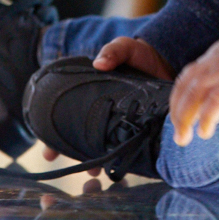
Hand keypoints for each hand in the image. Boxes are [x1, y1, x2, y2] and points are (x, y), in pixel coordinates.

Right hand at [40, 39, 173, 166]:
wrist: (169, 62)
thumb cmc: (141, 55)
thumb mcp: (125, 48)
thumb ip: (113, 52)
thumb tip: (98, 64)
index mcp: (92, 93)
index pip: (67, 113)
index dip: (54, 132)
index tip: (48, 149)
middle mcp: (102, 110)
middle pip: (79, 135)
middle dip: (68, 151)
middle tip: (60, 161)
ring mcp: (119, 122)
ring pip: (101, 147)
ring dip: (94, 161)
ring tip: (92, 171)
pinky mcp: (138, 129)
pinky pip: (125, 148)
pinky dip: (120, 160)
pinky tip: (118, 168)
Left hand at [170, 32, 218, 146]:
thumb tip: (216, 101)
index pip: (188, 75)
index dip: (179, 97)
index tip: (178, 116)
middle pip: (187, 84)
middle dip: (178, 111)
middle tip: (178, 135)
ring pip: (195, 92)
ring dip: (185, 117)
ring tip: (185, 137)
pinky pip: (217, 101)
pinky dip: (207, 118)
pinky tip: (205, 131)